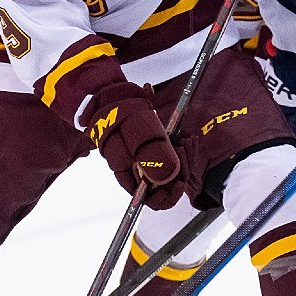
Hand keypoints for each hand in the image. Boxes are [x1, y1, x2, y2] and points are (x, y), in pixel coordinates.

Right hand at [84, 81, 184, 209]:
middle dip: (182, 169)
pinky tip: (184, 135)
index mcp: (130, 176)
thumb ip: (151, 159)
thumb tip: (169, 179)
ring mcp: (147, 159)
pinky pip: (174, 156)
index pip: (154, 201)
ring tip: (186, 139)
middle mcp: (140, 172)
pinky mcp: (154, 147)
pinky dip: (182, 147)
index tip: (180, 180)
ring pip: (174, 170)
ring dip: (184, 156)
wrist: (110, 94)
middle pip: (168, 185)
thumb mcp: (135, 136)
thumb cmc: (118, 115)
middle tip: (184, 147)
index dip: (170, 195)